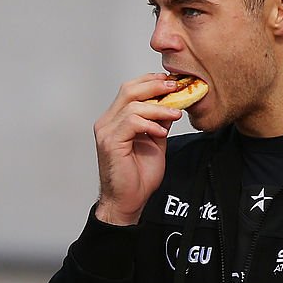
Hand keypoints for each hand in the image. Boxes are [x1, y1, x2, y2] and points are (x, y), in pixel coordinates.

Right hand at [93, 73, 182, 224]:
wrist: (129, 201)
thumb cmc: (138, 176)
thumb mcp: (155, 143)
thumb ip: (159, 123)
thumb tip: (172, 105)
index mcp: (116, 119)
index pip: (131, 90)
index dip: (151, 82)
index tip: (172, 82)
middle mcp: (108, 122)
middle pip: (129, 90)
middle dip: (155, 86)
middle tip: (176, 87)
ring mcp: (107, 131)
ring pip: (132, 105)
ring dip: (158, 107)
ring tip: (176, 113)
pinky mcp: (110, 142)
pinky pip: (131, 122)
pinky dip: (150, 124)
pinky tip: (162, 132)